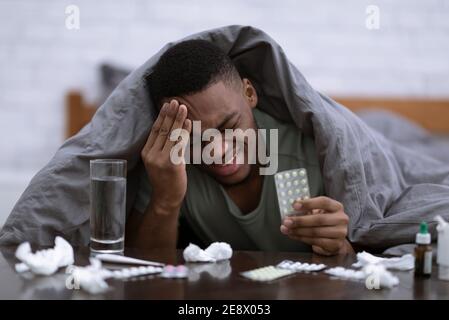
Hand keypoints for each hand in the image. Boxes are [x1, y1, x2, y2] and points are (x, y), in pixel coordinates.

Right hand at [141, 99, 191, 214]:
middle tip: (176, 101)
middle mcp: (151, 154)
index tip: (167, 104)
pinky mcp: (172, 164)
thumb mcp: (159, 161)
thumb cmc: (166, 179)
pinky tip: (189, 123)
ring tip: (183, 107)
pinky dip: (184, 132)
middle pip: (162, 129)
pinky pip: (179, 144)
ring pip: (171, 135)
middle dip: (170, 113)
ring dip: (178, 119)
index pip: (155, 130)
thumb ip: (162, 146)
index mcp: (146, 152)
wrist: (167, 198)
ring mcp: (161, 159)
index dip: (161, 116)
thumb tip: (172, 127)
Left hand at [280, 196, 353, 255]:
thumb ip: (307, 207)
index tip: (294, 205)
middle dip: (300, 220)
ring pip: (315, 232)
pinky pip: (316, 242)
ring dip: (298, 231)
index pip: (323, 202)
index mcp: (337, 207)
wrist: (334, 239)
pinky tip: (293, 235)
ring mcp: (340, 233)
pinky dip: (302, 238)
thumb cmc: (324, 222)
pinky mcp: (335, 244)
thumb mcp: (318, 211)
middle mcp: (341, 219)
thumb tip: (295, 203)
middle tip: (286, 221)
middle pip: (318, 219)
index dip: (308, 203)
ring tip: (286, 229)